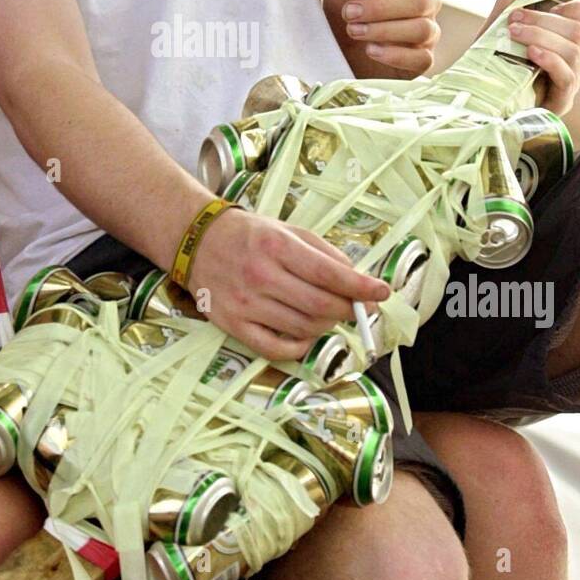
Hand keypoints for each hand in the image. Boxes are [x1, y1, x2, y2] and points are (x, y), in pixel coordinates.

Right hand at [189, 206, 390, 362]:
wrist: (197, 241)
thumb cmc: (250, 235)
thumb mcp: (287, 231)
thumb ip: (324, 253)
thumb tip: (357, 280)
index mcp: (277, 247)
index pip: (328, 274)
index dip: (360, 287)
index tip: (382, 293)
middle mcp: (260, 276)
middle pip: (319, 305)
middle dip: (348, 310)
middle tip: (359, 308)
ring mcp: (245, 304)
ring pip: (302, 328)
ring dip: (326, 325)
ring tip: (329, 314)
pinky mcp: (233, 325)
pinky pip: (275, 348)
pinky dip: (299, 346)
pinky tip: (306, 334)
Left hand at [324, 0, 440, 74]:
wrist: (341, 51)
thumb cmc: (347, 12)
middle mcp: (426, 4)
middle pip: (419, 1)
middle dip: (380, 8)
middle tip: (350, 13)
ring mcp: (428, 33)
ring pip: (422, 29)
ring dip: (385, 30)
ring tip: (354, 31)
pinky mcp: (422, 60)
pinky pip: (422, 59)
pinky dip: (395, 55)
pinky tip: (370, 50)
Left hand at [482, 0, 579, 114]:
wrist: (474, 85)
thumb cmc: (495, 49)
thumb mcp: (506, 8)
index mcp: (572, 37)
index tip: (554, 3)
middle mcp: (578, 59)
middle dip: (545, 19)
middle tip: (514, 18)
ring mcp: (572, 81)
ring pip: (574, 50)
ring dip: (540, 35)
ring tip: (513, 33)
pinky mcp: (561, 100)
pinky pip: (567, 75)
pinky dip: (549, 58)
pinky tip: (529, 53)